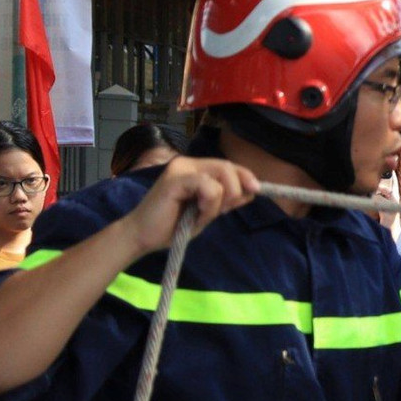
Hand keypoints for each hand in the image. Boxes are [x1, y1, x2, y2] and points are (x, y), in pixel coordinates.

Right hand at [124, 157, 258, 255]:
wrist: (144, 237)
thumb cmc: (173, 226)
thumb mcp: (208, 212)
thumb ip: (226, 199)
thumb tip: (252, 190)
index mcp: (195, 168)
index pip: (228, 166)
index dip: (245, 176)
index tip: (256, 191)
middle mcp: (187, 164)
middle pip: (228, 167)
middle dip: (235, 190)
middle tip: (222, 210)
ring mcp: (180, 169)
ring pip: (221, 177)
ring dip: (219, 202)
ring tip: (202, 213)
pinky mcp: (175, 179)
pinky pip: (209, 187)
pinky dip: (209, 205)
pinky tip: (196, 213)